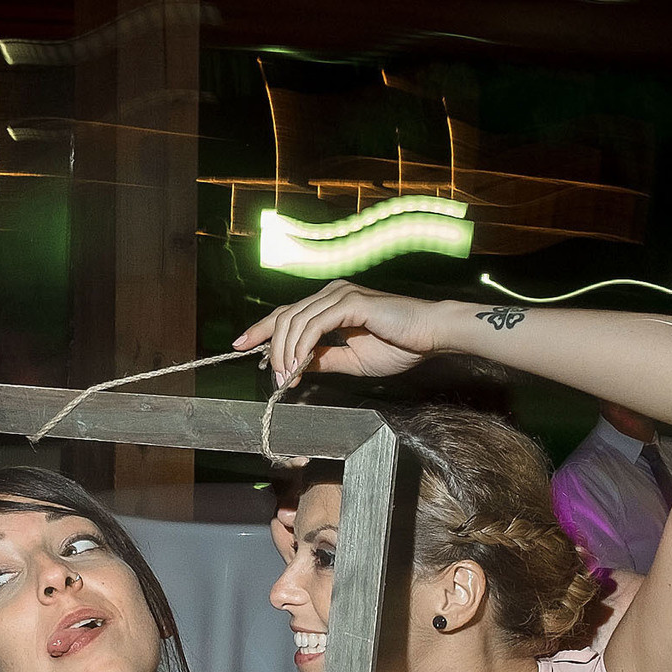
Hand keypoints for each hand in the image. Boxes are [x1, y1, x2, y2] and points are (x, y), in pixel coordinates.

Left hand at [234, 281, 446, 386]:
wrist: (430, 336)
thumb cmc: (399, 346)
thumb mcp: (351, 360)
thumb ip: (323, 360)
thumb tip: (295, 367)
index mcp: (330, 304)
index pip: (287, 314)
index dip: (261, 330)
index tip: (240, 346)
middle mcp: (331, 294)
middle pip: (284, 317)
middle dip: (269, 347)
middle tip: (272, 377)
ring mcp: (340, 295)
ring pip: (295, 322)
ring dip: (285, 353)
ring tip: (285, 377)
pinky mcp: (350, 302)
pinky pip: (314, 325)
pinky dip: (302, 347)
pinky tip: (298, 365)